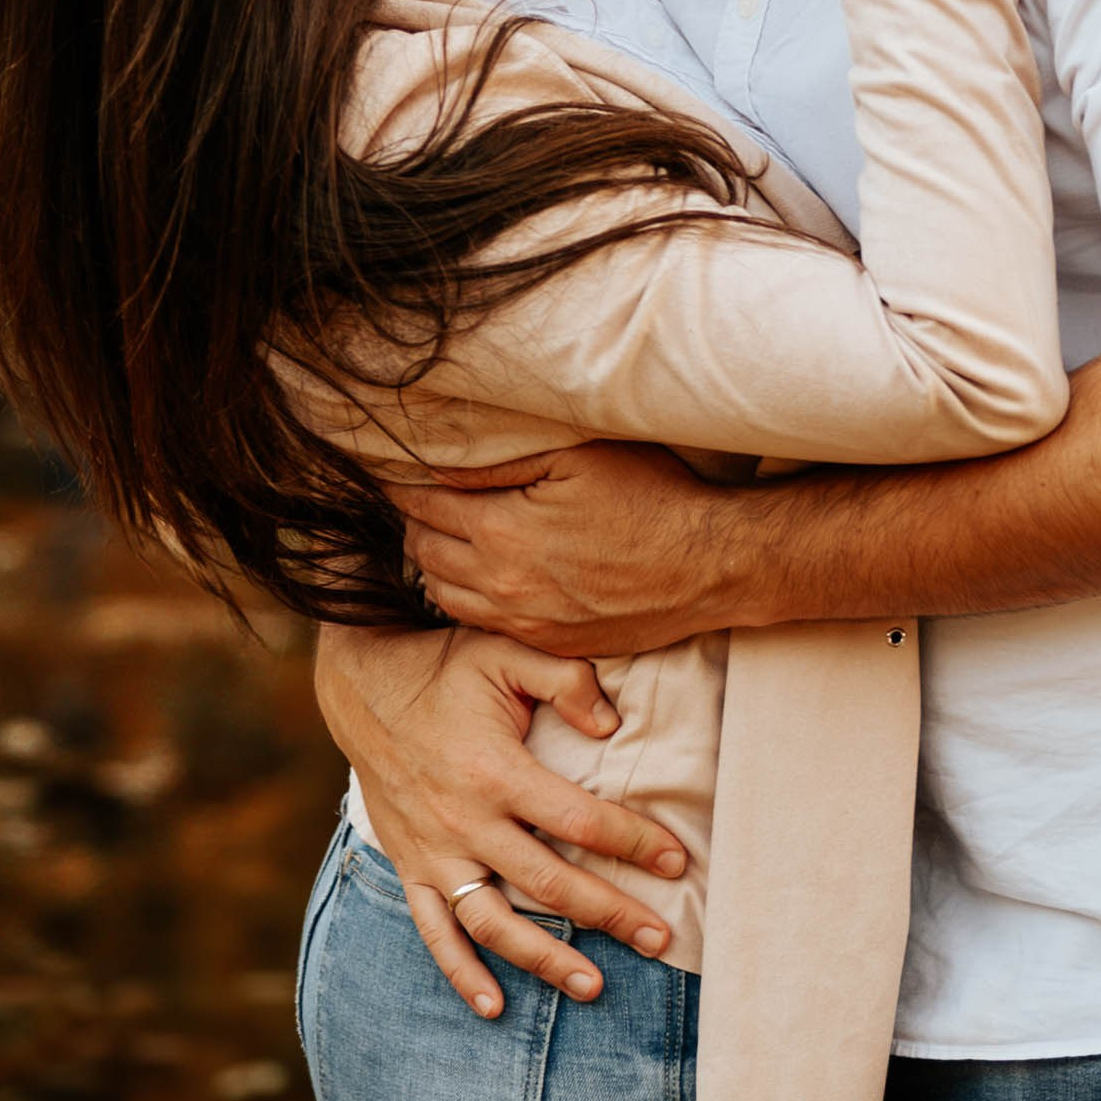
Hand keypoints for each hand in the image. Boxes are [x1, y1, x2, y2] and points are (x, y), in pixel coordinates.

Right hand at [312, 620, 689, 1019]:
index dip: (632, 841)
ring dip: (544, 959)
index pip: (579, 819)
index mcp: (496, 770)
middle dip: (610, 913)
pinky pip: (435, 931)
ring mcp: (435, 852)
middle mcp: (465, 821)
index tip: (675, 861)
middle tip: (660, 940)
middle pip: (548, 882)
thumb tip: (613, 725)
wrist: (363, 687)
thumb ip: (565, 681)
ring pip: (494, 922)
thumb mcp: (506, 651)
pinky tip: (494, 1007)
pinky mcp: (411, 867)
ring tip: (594, 986)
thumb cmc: (446, 666)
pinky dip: (461, 973)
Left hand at [400, 440, 745, 658]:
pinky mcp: (546, 642)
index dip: (404, 486)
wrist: (709, 566)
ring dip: (432, 563)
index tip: (391, 471)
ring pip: (443, 593)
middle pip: (425, 552)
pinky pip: (478, 623)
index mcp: (503, 531)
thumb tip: (438, 464)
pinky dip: (462, 597)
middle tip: (412, 499)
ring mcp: (524, 620)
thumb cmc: (651, 498)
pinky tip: (472, 576)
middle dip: (413, 522)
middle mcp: (502, 583)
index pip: (426, 505)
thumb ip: (501, 464)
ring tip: (435, 535)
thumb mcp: (578, 458)